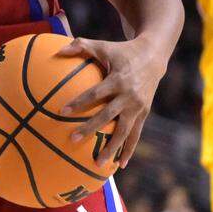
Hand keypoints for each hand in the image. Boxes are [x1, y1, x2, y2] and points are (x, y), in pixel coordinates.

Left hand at [57, 37, 168, 168]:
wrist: (153, 57)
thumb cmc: (122, 51)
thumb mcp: (104, 46)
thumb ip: (81, 46)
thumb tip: (59, 49)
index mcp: (118, 80)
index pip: (95, 93)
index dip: (79, 102)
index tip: (61, 111)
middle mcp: (129, 96)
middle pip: (107, 116)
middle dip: (90, 129)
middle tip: (72, 139)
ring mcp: (138, 107)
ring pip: (124, 132)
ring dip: (112, 148)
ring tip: (98, 164)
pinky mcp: (144, 114)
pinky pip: (135, 135)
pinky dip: (128, 150)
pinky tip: (120, 165)